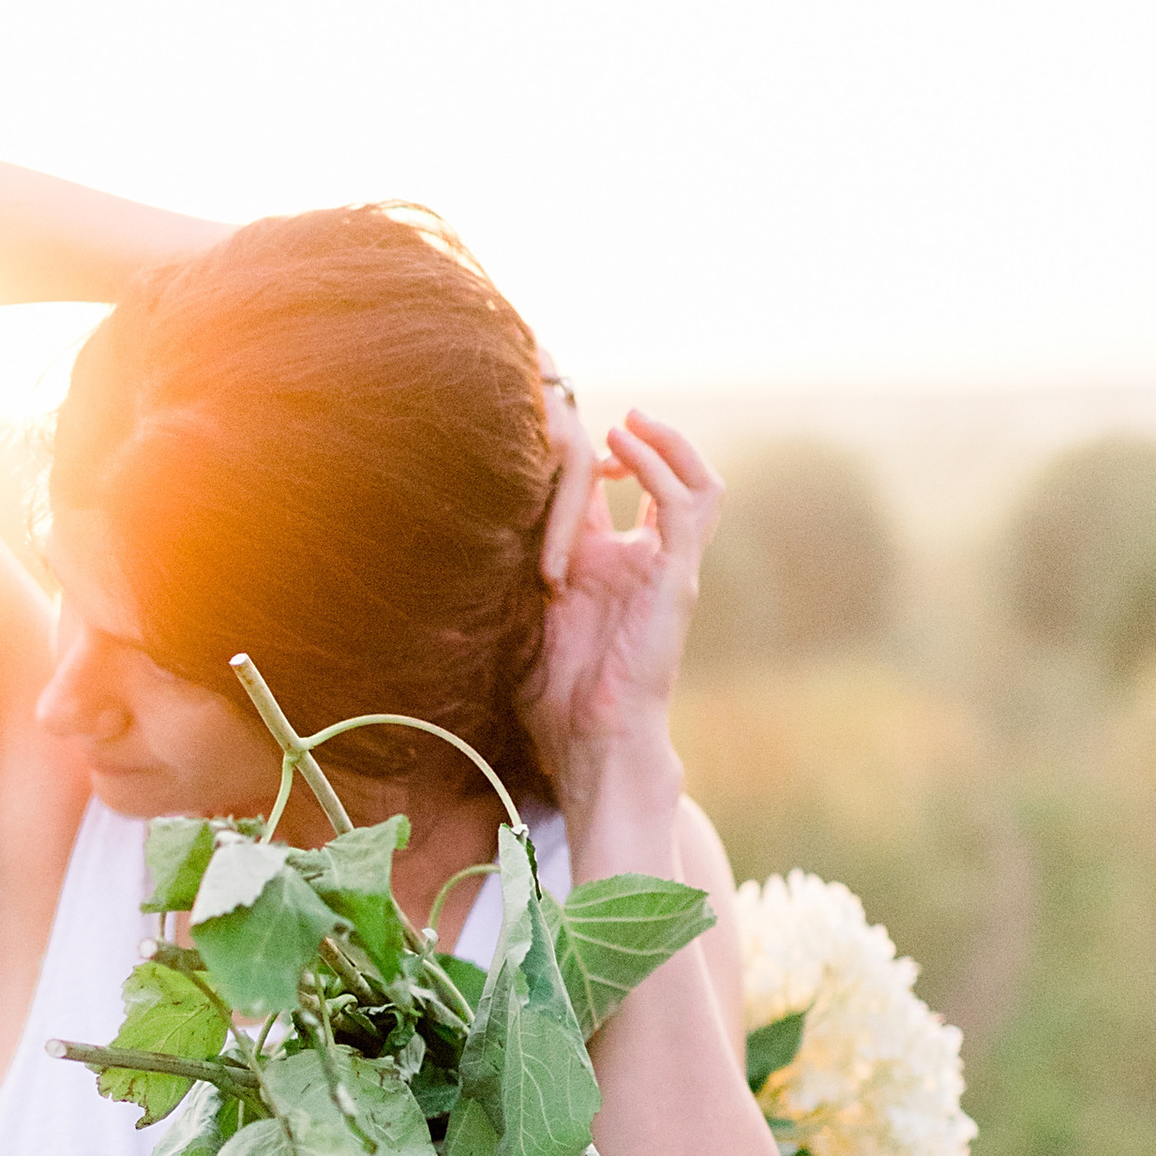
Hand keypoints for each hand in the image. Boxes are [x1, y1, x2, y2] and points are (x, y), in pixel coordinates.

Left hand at [521, 378, 721, 818]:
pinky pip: (688, 504)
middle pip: (667, 476)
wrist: (591, 739)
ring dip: (664, 444)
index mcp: (612, 566)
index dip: (597, 454)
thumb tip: (459, 538)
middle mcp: (647, 560)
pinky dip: (662, 467)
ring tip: (626, 421)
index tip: (560, 435)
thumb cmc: (554, 694)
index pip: (622, 490)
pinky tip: (623, 448)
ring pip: (696, 482)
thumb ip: (509, 571)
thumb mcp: (522, 610)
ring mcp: (668, 568)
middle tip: (600, 415)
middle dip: (641, 438)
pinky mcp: (677, 576)